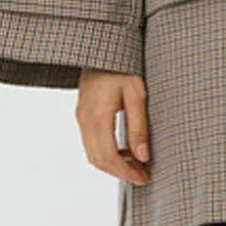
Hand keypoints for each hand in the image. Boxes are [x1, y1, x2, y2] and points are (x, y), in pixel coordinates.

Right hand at [76, 68, 150, 185]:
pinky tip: (124, 149)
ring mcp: (82, 116)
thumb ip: (139, 127)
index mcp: (97, 117)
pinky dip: (107, 152)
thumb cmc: (122, 66)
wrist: (103, 47)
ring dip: (113, 164)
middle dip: (120, 172)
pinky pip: (91, 142)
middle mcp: (85, 119)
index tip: (144, 178)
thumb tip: (143, 156)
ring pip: (93, 153)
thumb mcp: (137, 95)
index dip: (126, 172)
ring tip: (136, 164)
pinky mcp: (83, 113)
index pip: (109, 157)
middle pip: (98, 160)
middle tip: (142, 175)